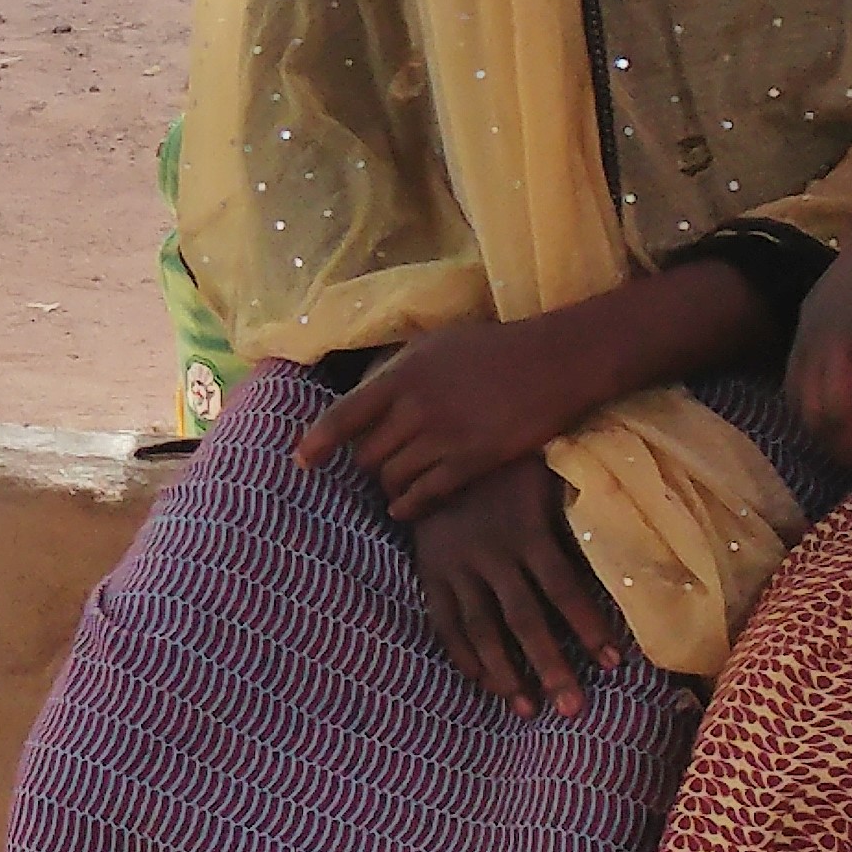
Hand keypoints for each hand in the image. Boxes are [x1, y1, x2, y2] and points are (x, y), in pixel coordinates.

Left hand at [297, 313, 601, 515]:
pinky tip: (405, 507)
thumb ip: (396, 372)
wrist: (552, 363)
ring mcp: (444, 439)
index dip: (317, 441)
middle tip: (373, 464)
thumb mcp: (434, 345)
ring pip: (392, 478)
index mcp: (402, 375)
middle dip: (365, 463)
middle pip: (366, 455)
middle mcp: (416, 409)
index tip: (300, 460)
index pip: (345, 414)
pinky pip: (424, 496)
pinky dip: (408, 506)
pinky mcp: (471, 463)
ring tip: (395, 481)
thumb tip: (362, 392)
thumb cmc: (492, 349)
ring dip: (388, 484)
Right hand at [407, 458, 627, 715]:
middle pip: (523, 619)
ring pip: (482, 629)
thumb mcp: (547, 476)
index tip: (614, 663)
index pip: (563, 588)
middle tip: (573, 709)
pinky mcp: (430, 573)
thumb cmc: (507, 465)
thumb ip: (576, 509)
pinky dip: (463, 655)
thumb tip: (631, 536)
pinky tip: (484, 683)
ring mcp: (456, 566)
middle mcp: (490, 553)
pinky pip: (445, 622)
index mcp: (526, 530)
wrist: (433, 449)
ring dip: (505, 672)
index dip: (589, 627)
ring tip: (526, 710)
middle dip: (550, 666)